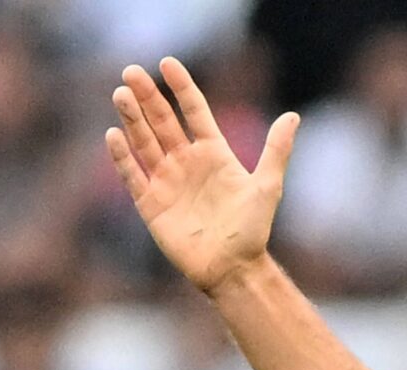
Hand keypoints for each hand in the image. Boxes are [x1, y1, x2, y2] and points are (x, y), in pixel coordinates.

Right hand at [105, 58, 300, 294]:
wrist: (233, 269)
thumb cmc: (252, 230)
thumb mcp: (267, 187)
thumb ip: (276, 151)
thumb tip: (293, 116)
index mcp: (214, 153)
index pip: (194, 111)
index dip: (182, 87)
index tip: (167, 63)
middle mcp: (188, 162)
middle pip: (163, 121)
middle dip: (148, 97)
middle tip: (131, 72)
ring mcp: (167, 181)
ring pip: (145, 142)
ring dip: (132, 118)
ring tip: (120, 94)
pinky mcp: (151, 203)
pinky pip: (133, 175)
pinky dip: (122, 157)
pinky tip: (113, 135)